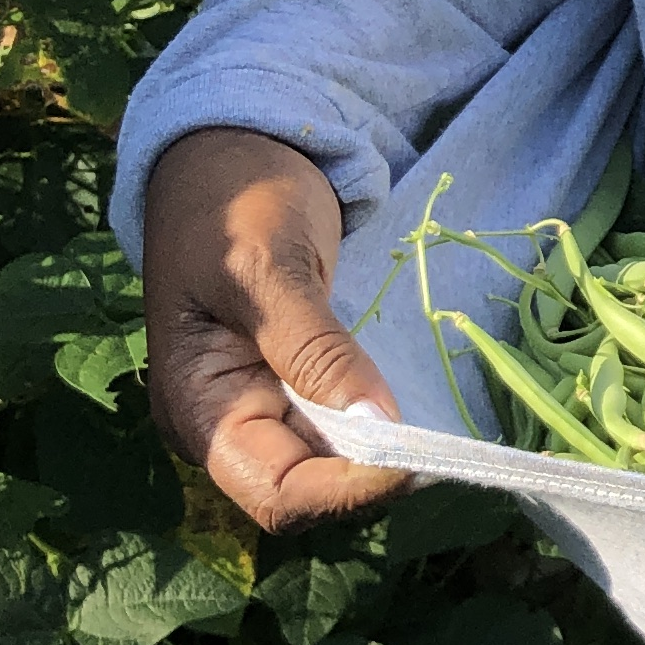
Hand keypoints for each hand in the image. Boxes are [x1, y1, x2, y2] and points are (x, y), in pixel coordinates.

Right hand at [142, 125, 406, 534]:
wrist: (228, 151)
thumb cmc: (231, 201)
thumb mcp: (268, 268)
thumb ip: (315, 349)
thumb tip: (376, 427)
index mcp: (197, 410)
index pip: (276, 492)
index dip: (347, 493)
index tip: (417, 462)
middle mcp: (225, 426)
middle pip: (307, 491)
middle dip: (372, 479)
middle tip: (447, 450)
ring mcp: (259, 407)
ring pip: (329, 467)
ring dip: (383, 459)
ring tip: (442, 435)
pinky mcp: (292, 385)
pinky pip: (338, 428)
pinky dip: (379, 427)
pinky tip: (419, 413)